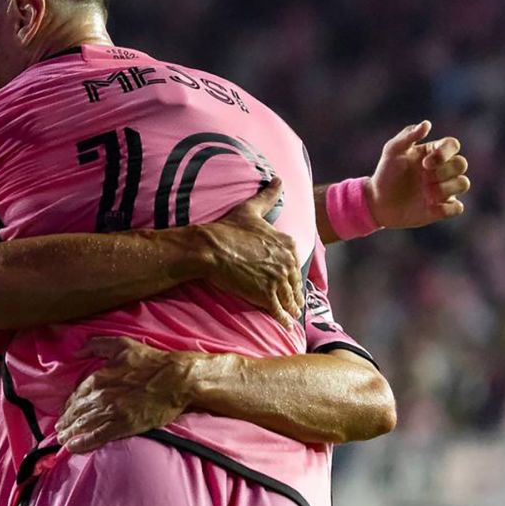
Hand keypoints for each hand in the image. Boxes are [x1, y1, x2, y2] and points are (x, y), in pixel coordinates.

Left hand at [56, 337, 201, 452]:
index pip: (76, 395)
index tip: (65, 411)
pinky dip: (83, 443)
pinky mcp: (123, 425)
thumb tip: (77, 351)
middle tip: (59, 429)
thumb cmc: (150, 361)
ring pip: (84, 425)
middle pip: (76, 412)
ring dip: (71, 433)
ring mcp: (111, 412)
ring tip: (63, 439)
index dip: (69, 405)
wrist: (175, 379)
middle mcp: (101, 396)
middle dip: (66, 421)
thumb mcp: (121, 345)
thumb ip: (96, 345)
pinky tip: (74, 447)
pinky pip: (97, 436)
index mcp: (98, 378)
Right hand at [195, 178, 302, 329]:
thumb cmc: (228, 228)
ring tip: (291, 314)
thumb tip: (279, 179)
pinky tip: (285, 325)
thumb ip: (268, 196)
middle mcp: (287, 263)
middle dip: (294, 293)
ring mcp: (277, 281)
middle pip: (294, 283)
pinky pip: (278, 311)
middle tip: (294, 302)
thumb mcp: (251, 210)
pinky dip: (282, 319)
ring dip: (290, 307)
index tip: (291, 280)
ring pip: (288, 298)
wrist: (209, 248)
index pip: (295, 263)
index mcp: (287, 244)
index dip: (292, 273)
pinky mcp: (265, 296)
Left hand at [365, 121, 469, 228]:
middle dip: (443, 171)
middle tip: (423, 178)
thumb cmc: (385, 173)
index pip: (453, 145)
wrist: (376, 202)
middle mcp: (442, 170)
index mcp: (433, 153)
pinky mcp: (442, 208)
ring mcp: (444, 189)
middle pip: (461, 164)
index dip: (444, 153)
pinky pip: (458, 207)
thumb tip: (427, 124)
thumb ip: (408, 135)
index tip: (425, 164)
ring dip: (445, 188)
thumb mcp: (392, 151)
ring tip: (426, 193)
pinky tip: (429, 207)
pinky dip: (446, 208)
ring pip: (463, 183)